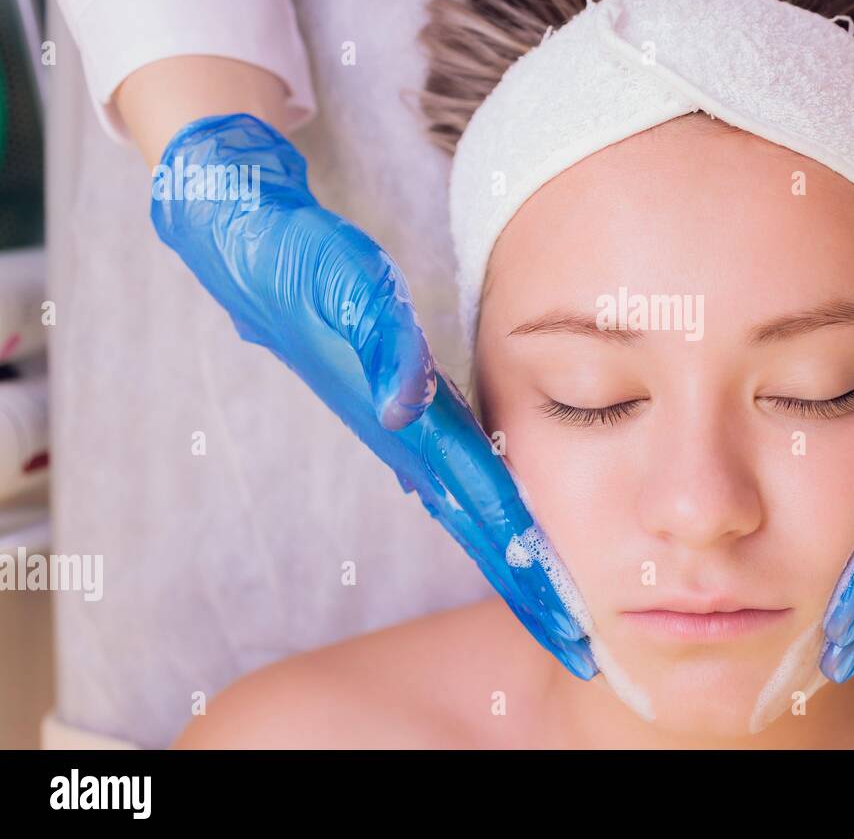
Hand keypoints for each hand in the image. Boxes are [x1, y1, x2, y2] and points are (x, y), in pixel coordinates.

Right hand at [151, 113, 596, 678]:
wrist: (255, 246)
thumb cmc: (306, 263)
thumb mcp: (348, 293)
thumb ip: (381, 348)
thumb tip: (405, 403)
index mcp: (406, 419)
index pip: (480, 501)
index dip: (521, 558)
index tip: (561, 613)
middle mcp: (404, 433)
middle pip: (477, 520)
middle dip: (522, 580)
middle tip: (570, 635)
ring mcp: (397, 423)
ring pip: (463, 499)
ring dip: (504, 548)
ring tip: (543, 592)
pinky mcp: (392, 403)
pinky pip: (449, 468)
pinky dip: (479, 504)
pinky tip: (492, 520)